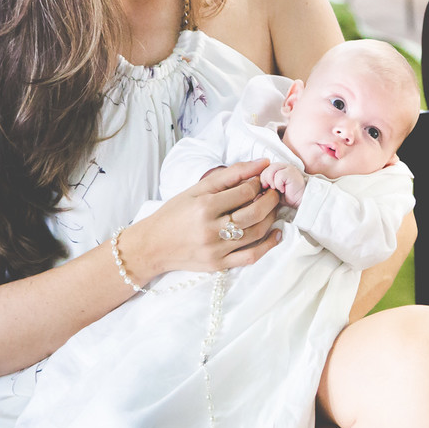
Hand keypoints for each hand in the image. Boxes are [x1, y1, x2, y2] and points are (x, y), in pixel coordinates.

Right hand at [125, 159, 281, 276]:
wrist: (152, 245)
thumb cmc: (175, 213)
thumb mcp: (197, 189)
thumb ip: (231, 174)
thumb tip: (262, 163)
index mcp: (204, 206)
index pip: (245, 192)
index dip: (258, 184)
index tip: (261, 180)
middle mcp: (211, 228)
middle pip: (255, 212)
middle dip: (271, 200)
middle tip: (274, 192)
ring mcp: (216, 249)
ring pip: (256, 233)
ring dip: (271, 218)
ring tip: (272, 209)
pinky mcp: (219, 264)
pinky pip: (251, 257)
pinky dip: (268, 246)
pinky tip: (276, 234)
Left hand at [260, 162, 306, 207]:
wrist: (300, 201)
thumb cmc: (286, 197)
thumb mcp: (270, 192)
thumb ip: (262, 189)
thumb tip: (254, 193)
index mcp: (274, 168)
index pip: (261, 168)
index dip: (261, 178)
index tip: (263, 188)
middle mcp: (280, 165)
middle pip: (264, 168)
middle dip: (264, 180)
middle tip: (269, 189)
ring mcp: (287, 167)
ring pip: (270, 170)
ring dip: (271, 182)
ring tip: (276, 189)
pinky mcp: (291, 172)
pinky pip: (279, 175)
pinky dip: (279, 184)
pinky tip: (283, 189)